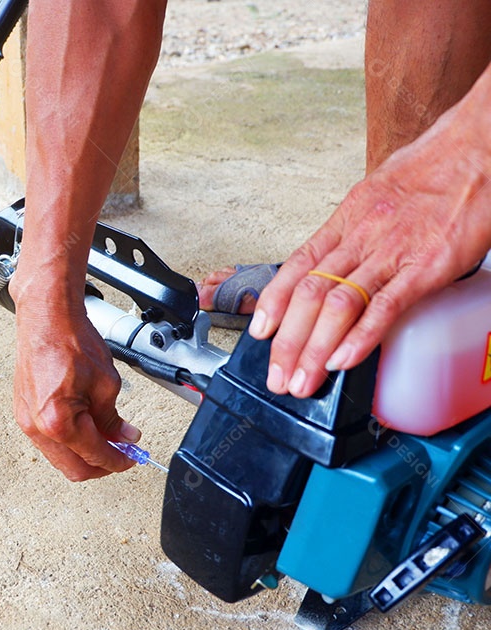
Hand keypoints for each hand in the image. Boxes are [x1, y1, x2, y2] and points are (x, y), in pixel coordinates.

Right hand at [11, 291, 139, 480]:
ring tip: (106, 437)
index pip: (94, 455)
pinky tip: (86, 428)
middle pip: (73, 468)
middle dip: (101, 464)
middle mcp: (36, 426)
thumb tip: (123, 437)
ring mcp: (26, 420)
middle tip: (121, 453)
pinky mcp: (24, 412)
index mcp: (58, 421)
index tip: (131, 457)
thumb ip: (114, 418)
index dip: (118, 461)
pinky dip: (70, 441)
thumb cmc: (70, 340)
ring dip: (84, 454)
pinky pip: (48, 441)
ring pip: (60, 458)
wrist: (47, 317)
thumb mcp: (106, 383)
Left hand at [249, 99, 490, 397]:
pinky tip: (343, 361)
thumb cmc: (432, 171)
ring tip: (302, 380)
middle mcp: (359, 238)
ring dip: (314, 349)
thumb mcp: (376, 197)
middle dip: (287, 342)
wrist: (476, 149)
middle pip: (308, 295)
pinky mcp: (425, 267)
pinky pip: (384, 306)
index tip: (259, 333)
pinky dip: (359, 337)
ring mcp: (391, 254)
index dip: (273, 304)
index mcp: (345, 222)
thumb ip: (354, 233)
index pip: (295, 269)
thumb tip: (336, 263)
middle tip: (277, 375)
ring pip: (337, 305)